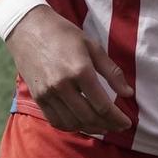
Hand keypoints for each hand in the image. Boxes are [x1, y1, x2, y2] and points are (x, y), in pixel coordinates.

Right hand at [5, 8, 132, 133]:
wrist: (29, 29)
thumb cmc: (64, 34)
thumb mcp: (93, 46)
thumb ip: (112, 72)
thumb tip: (128, 93)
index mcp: (80, 71)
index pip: (102, 105)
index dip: (117, 118)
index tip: (127, 123)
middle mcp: (63, 86)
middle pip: (89, 117)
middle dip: (107, 125)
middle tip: (118, 126)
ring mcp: (48, 93)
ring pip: (72, 122)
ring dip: (90, 128)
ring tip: (103, 126)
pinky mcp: (38, 97)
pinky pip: (56, 120)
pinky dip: (71, 126)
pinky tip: (81, 124)